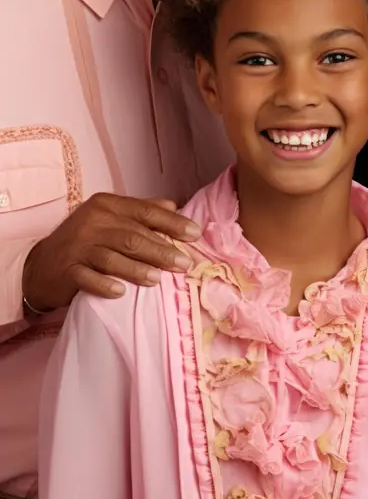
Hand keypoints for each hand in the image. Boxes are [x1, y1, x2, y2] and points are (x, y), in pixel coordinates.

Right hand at [22, 192, 201, 312]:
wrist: (41, 266)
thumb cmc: (85, 242)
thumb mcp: (109, 219)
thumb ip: (140, 211)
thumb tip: (174, 205)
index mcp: (106, 205)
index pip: (144, 211)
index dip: (172, 223)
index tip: (195, 235)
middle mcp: (92, 221)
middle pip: (133, 236)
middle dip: (162, 250)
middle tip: (184, 264)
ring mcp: (78, 246)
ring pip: (113, 257)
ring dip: (138, 269)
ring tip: (158, 280)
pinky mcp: (67, 270)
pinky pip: (88, 278)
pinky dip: (105, 285)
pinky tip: (121, 293)